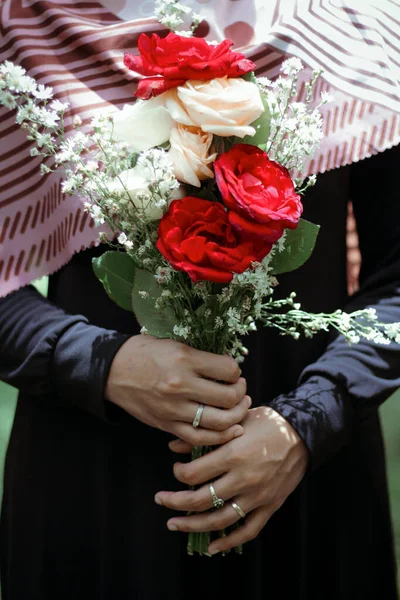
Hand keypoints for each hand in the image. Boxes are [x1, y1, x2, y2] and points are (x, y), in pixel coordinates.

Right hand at [105, 335, 249, 445]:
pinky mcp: (166, 424)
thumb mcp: (173, 343)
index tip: (232, 371)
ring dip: (236, 416)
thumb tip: (228, 367)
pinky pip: (198, 438)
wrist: (111, 371)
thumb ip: (200, 356)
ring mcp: (173, 408)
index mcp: (185, 359)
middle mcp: (181, 385)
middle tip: (239, 389)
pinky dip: (218, 436)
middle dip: (240, 394)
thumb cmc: (144, 352)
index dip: (236, 371)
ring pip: (218, 422)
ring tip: (238, 408)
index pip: (228, 370)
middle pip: (227, 398)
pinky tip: (228, 429)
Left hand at [155, 406, 308, 553]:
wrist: (303, 433)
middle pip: (201, 500)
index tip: (175, 470)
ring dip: (192, 526)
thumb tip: (174, 446)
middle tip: (160, 500)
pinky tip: (211, 546)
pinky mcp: (270, 506)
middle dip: (175, 502)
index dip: (178, 474)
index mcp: (234, 454)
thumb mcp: (236, 421)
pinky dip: (228, 542)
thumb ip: (206, 435)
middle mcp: (244, 478)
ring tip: (174, 524)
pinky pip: (247, 531)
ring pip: (219, 520)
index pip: (194, 474)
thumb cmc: (267, 422)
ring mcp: (257, 496)